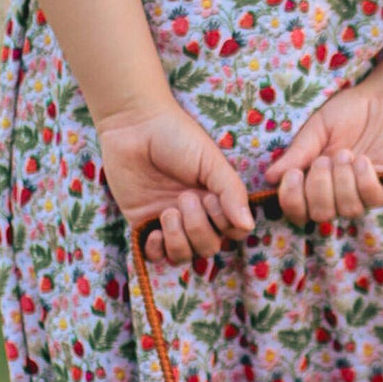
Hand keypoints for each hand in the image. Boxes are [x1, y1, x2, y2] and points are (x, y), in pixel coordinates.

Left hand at [98, 102, 252, 262]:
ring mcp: (169, 221)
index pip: (233, 232)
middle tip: (184, 197)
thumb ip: (232, 193)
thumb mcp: (212, 162)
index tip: (210, 197)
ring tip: (168, 211)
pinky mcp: (142, 223)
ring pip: (183, 255)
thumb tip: (247, 226)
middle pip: (208, 247)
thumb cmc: (177, 137)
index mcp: (217, 199)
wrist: (135, 126)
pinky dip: (157, 249)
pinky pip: (155, 255)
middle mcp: (196, 214)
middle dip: (198, 228)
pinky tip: (154, 230)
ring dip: (179, 240)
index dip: (225, 224)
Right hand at [264, 76, 382, 226]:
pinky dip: (363, 180)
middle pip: (321, 215)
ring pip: (347, 209)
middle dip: (318, 188)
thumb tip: (270, 177)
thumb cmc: (348, 113)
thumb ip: (297, 153)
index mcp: (316, 183)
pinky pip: (373, 198)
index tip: (292, 174)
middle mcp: (340, 194)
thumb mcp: (316, 130)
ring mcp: (365, 193)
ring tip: (346, 153)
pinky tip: (362, 160)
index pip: (299, 212)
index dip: (292, 200)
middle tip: (323, 159)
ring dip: (341, 181)